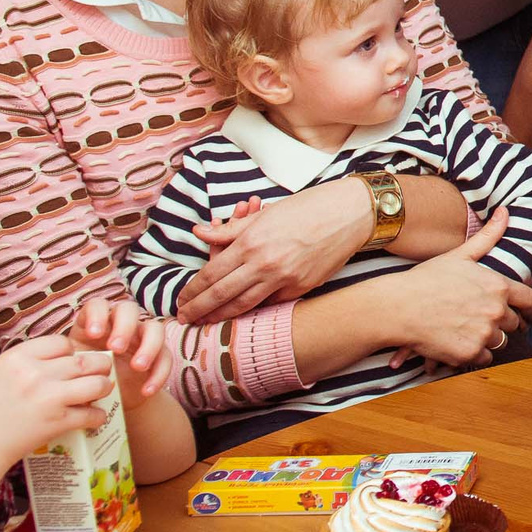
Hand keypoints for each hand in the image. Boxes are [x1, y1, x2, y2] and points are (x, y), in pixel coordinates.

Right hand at [0, 337, 117, 467]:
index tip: (72, 361)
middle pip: (86, 360)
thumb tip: (66, 356)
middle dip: (99, 365)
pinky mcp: (57, 421)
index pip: (63, 342)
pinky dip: (97, 416)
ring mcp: (48, 397)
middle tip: (100, 372)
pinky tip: (93, 417)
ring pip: (97, 383)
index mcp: (18, 357)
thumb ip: (30, 362)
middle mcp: (35, 373)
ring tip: (101, 391)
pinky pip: (92, 414)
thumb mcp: (0, 372)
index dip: (72, 352)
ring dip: (104, 387)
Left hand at [67, 296, 174, 408]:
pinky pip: (166, 356)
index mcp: (96, 323)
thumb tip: (72, 362)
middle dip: (124, 326)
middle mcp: (121, 325)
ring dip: (148, 346)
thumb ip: (74, 362)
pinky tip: (146, 390)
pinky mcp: (159, 355)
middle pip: (128, 309)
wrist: (108, 401)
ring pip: (155, 328)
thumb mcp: (74, 370)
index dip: (97, 315)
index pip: (98, 305)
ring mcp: (142, 338)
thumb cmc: (84, 381)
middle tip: (115, 348)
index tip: (93, 334)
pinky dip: (159, 373)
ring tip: (137, 367)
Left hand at [177, 180, 376, 322]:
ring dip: (221, 317)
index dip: (193, 291)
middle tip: (184, 320)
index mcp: (252, 242)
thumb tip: (200, 233)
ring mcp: (285, 279)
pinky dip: (254, 310)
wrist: (350, 214)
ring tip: (206, 323)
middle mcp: (265, 264)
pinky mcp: (302, 287)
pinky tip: (241, 314)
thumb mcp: (265, 213)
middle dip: (199, 310)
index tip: (181, 300)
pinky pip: (271, 304)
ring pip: (244, 305)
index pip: (212, 273)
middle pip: (222, 295)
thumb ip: (230, 229)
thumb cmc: (308, 207)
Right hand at [384, 210, 531, 367]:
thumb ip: (488, 237)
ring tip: (465, 328)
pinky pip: (484, 358)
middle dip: (499, 321)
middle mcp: (496, 311)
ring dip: (487, 337)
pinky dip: (474, 353)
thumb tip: (505, 213)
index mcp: (498, 286)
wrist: (398, 307)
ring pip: (499, 341)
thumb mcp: (459, 255)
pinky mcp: (470, 353)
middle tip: (477, 317)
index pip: (530, 300)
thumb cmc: (426, 279)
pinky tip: (458, 340)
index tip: (510, 306)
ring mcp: (483, 333)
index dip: (521, 304)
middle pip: (514, 323)